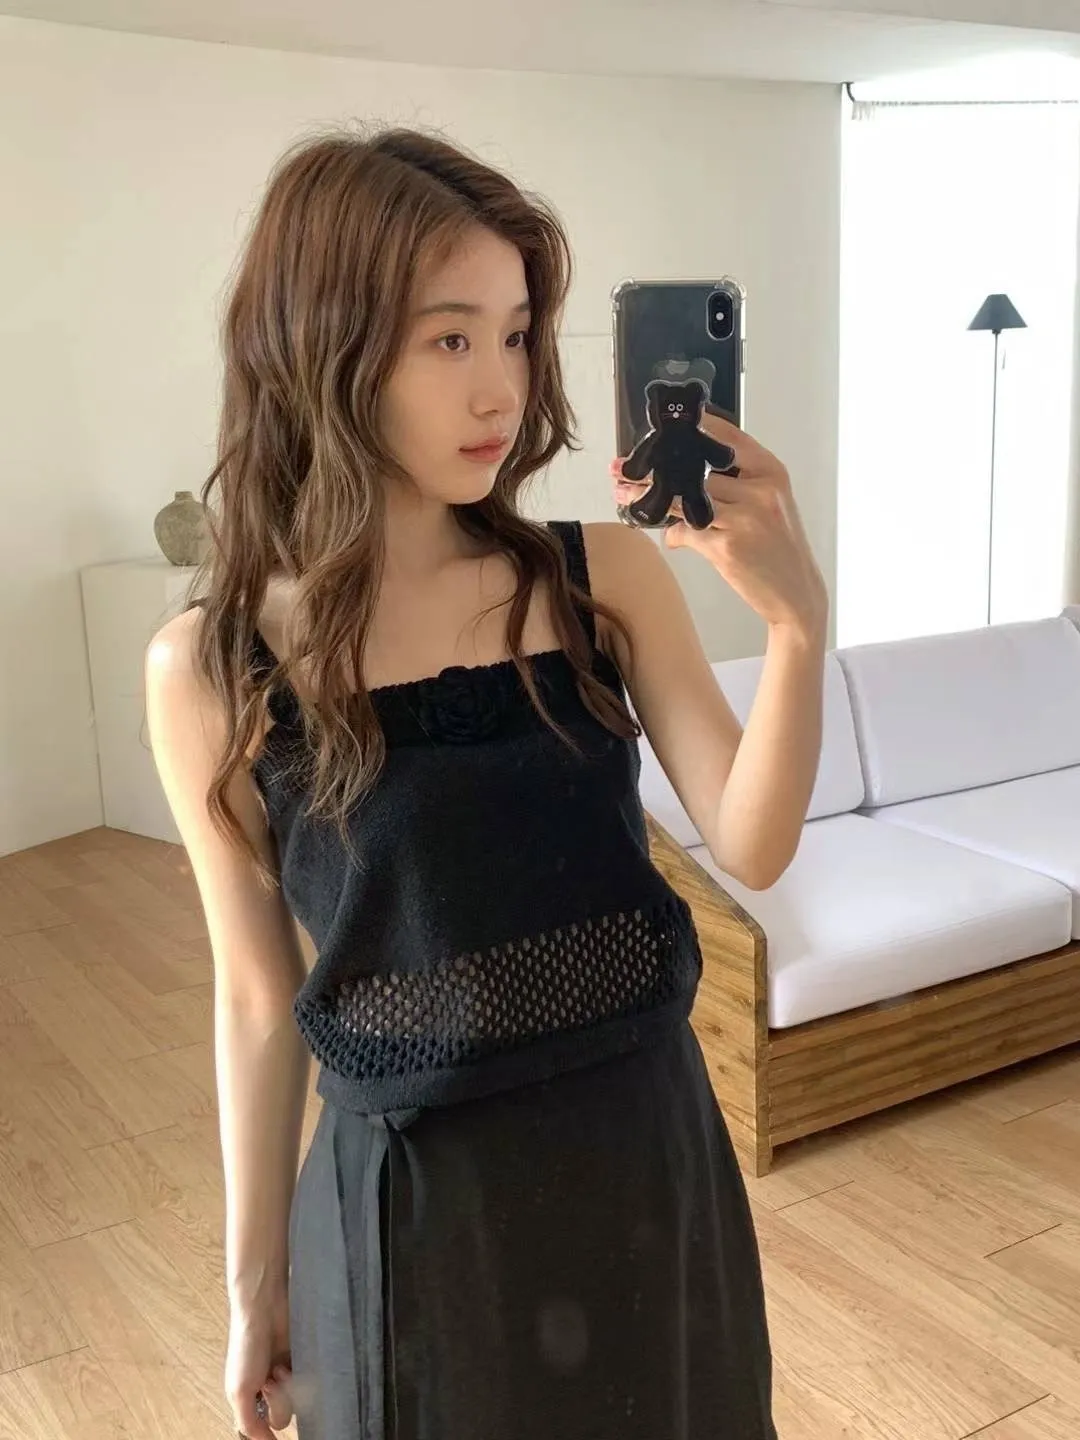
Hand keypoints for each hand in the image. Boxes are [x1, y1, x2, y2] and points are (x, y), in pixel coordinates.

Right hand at [226, 1292, 293, 1437]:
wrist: (265, 1310)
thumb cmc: (247, 1347)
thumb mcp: (240, 1392)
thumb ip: (249, 1423)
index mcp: (248, 1400)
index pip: (262, 1428)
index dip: (266, 1423)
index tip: (267, 1404)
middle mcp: (266, 1390)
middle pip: (282, 1416)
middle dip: (277, 1400)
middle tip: (269, 1380)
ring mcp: (284, 1375)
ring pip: (298, 1400)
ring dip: (288, 1386)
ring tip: (279, 1367)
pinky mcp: (300, 1361)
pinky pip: (309, 1381)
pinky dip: (301, 1375)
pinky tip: (289, 1362)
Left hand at [611, 413, 827, 635]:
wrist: (796, 594)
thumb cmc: (779, 549)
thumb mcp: (769, 506)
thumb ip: (734, 487)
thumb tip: (685, 484)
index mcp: (771, 472)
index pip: (728, 437)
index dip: (693, 428)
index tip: (662, 425)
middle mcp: (759, 490)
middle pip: (695, 470)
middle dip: (655, 468)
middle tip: (622, 466)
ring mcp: (744, 518)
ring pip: (684, 500)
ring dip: (649, 497)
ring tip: (622, 493)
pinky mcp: (727, 547)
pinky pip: (688, 532)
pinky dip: (673, 534)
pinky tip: (668, 536)